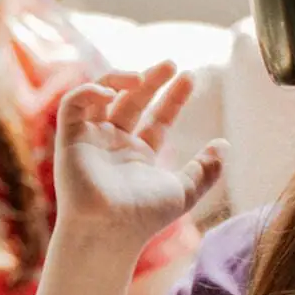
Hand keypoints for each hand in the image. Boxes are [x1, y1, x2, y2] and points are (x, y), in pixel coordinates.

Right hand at [54, 60, 227, 252]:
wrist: (110, 231)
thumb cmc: (144, 217)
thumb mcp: (186, 190)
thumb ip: (207, 168)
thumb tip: (225, 144)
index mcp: (139, 154)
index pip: (157, 118)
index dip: (174, 97)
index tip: (191, 77)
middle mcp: (114, 144)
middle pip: (132, 101)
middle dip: (151, 80)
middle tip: (172, 63)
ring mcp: (92, 140)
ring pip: (101, 96)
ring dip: (119, 78)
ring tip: (143, 75)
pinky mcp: (70, 139)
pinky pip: (72, 105)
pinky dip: (89, 91)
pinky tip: (112, 91)